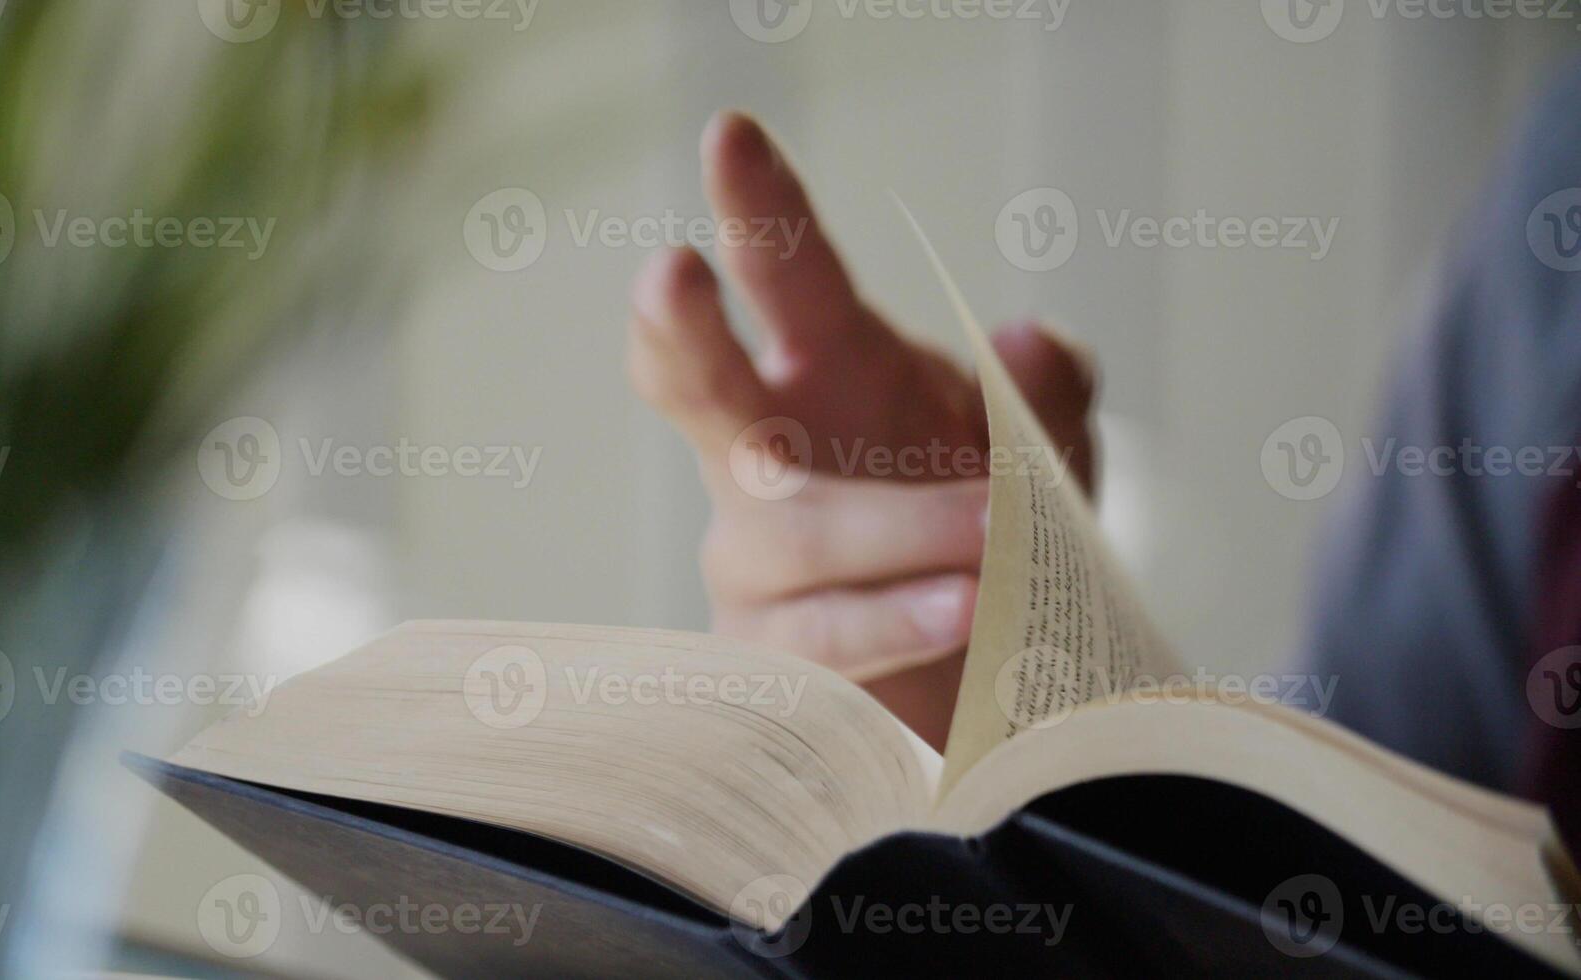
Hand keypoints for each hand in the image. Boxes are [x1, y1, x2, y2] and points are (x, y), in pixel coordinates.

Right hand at [626, 111, 1097, 748]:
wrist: (990, 676)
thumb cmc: (993, 537)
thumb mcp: (1046, 456)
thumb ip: (1047, 396)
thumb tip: (1030, 342)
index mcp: (828, 370)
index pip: (782, 276)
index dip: (753, 206)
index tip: (732, 134)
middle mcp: (767, 451)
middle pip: (696, 383)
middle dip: (682, 330)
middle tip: (672, 276)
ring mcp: (755, 552)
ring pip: (789, 527)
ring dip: (896, 524)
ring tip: (993, 533)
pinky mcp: (768, 649)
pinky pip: (820, 634)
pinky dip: (894, 617)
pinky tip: (959, 610)